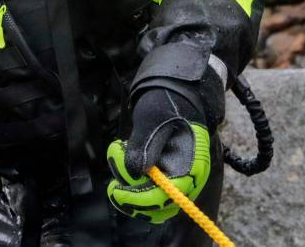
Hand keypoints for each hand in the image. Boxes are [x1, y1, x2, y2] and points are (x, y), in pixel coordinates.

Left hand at [106, 88, 211, 223]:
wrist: (174, 97)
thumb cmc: (166, 104)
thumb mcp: (152, 118)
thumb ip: (144, 144)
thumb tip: (135, 173)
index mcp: (192, 165)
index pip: (167, 196)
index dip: (139, 199)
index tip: (116, 191)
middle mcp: (188, 178)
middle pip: (161, 208)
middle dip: (132, 199)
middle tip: (112, 185)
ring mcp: (178, 179)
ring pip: (153, 204)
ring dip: (130, 191)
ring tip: (118, 158)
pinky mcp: (166, 177)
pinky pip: (149, 192)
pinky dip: (132, 184)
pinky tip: (123, 160)